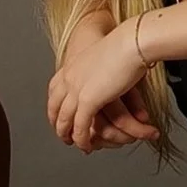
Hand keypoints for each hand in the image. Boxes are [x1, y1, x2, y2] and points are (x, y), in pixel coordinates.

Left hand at [46, 19, 156, 149]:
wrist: (132, 41)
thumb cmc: (128, 44)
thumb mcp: (105, 55)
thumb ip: (99, 67)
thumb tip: (106, 72)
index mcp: (72, 65)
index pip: (54, 89)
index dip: (54, 104)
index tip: (56, 113)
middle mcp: (69, 77)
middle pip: (55, 106)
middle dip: (57, 123)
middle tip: (62, 135)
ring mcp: (76, 89)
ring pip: (65, 119)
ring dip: (67, 135)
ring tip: (72, 144)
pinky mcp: (88, 100)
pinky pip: (80, 126)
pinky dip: (82, 139)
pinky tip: (86, 145)